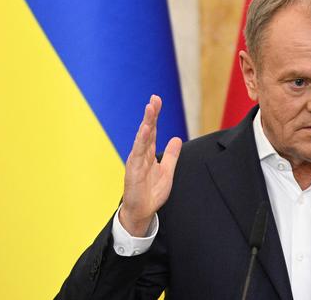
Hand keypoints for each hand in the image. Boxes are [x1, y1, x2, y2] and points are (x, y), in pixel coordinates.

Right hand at [119, 95, 181, 236]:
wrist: (142, 211)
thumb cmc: (152, 192)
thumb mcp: (167, 170)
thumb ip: (171, 155)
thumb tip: (176, 139)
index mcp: (148, 153)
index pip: (153, 131)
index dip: (155, 116)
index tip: (157, 100)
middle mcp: (141, 154)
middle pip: (147, 131)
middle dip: (150, 114)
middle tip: (154, 99)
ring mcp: (136, 161)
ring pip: (142, 139)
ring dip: (146, 123)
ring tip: (150, 109)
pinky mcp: (133, 170)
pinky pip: (138, 153)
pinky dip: (141, 141)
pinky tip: (145, 130)